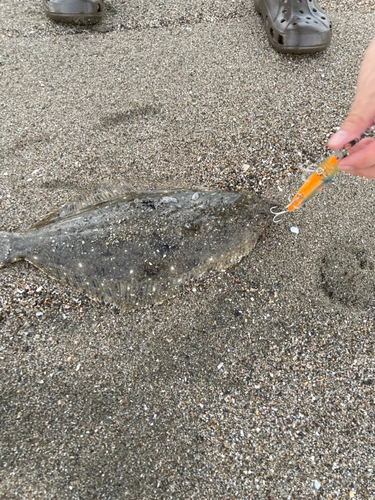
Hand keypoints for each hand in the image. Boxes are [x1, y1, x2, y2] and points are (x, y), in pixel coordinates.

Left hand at [328, 37, 374, 177]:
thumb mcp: (371, 91)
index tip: (342, 163)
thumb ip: (355, 121)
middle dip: (365, 165)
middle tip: (345, 162)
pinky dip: (374, 151)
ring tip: (352, 153)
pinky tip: (364, 146)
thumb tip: (336, 143)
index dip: (362, 162)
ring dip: (369, 161)